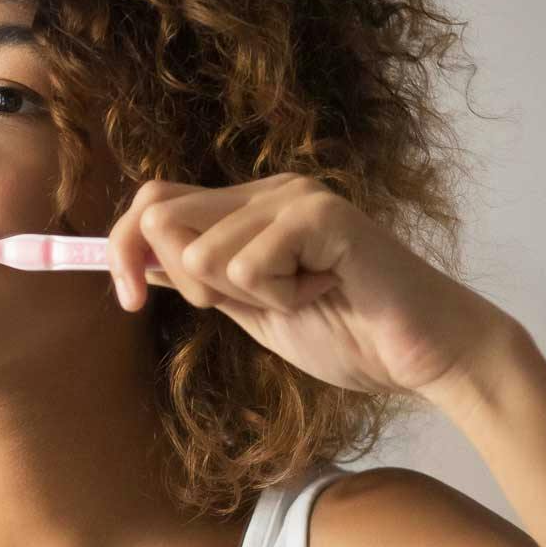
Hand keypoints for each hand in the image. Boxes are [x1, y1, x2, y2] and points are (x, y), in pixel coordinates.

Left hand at [107, 174, 517, 401]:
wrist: (423, 355)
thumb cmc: (348, 334)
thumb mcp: (250, 308)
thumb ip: (201, 280)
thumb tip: (136, 260)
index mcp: (246, 208)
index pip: (153, 202)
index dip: (122, 248)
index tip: (130, 301)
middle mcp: (267, 191)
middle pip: (160, 217)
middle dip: (189, 282)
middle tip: (254, 302)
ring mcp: (295, 196)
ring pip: (202, 252)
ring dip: (249, 296)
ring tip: (306, 294)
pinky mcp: (321, 214)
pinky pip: (247, 265)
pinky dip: (280, 298)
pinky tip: (327, 290)